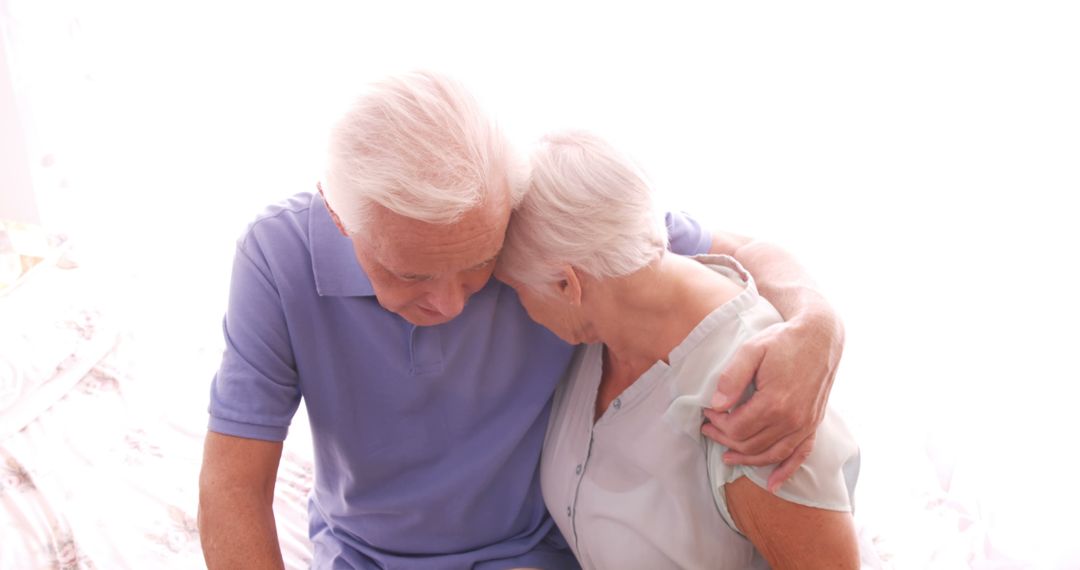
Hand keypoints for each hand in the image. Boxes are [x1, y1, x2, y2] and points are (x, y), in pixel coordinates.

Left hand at [701, 317, 841, 491]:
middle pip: (751, 444)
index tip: (707, 412)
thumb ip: (731, 378)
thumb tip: (716, 405)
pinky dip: (785, 471)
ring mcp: (806, 424)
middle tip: (708, 430)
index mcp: (775, 402)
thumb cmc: (782, 341)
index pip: (737, 428)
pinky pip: (800, 455)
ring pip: (771, 454)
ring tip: (726, 455)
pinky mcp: (814, 425)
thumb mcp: (751, 350)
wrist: (820, 337)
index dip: (718, 423)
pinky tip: (772, 484)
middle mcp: (793, 419)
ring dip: (746, 458)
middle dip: (725, 439)